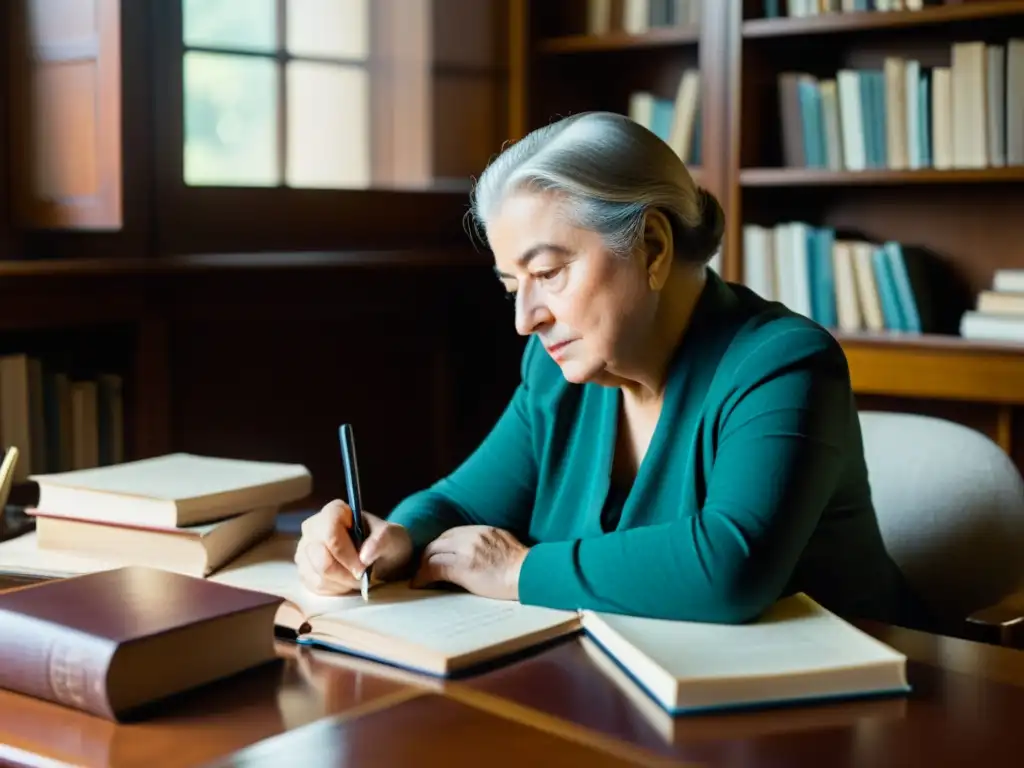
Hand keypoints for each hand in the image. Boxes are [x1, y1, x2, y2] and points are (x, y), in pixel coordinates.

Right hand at [295, 499, 412, 594]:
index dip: (347, 555)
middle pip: (321, 559)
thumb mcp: (394, 537)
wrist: (381, 557)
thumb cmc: (385, 542)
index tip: (364, 567)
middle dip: (346, 574)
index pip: (330, 535)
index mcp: (334, 511)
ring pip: (318, 576)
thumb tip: (364, 556)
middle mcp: (313, 527)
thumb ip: (382, 540)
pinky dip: (335, 590)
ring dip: (342, 583)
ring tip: (357, 578)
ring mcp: (305, 549)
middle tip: (363, 576)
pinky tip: (346, 582)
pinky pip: (315, 587)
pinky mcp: (304, 570)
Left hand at [410, 525, 528, 599]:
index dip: (439, 547)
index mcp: (482, 530)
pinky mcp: (463, 567)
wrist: (531, 574)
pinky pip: (434, 569)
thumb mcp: (504, 545)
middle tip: (421, 569)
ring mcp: (466, 550)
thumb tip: (477, 554)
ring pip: (432, 554)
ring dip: (422, 567)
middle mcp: (472, 536)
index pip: (450, 534)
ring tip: (419, 579)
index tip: (435, 558)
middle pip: (438, 542)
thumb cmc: (523, 567)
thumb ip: (488, 544)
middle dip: (428, 555)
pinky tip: (420, 584)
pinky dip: (423, 577)